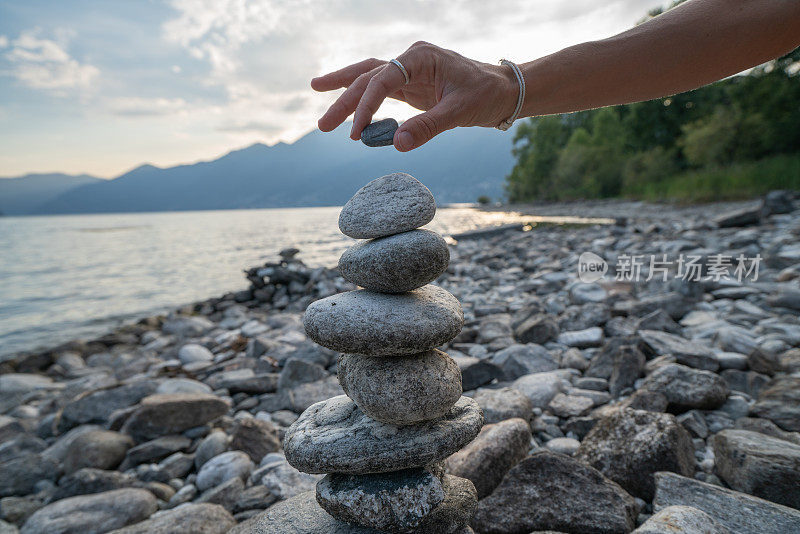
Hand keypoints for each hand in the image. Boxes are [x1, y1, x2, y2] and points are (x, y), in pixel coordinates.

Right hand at [311, 42, 518, 150]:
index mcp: (421, 56)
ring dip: (344, 95)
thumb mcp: (459, 113)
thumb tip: (396, 145)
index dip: (367, 106)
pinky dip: (362, 101)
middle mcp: (411, 59)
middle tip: (323, 126)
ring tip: (319, 106)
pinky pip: (380, 92)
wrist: (504, 92)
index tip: (357, 132)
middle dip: (344, 101)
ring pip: (369, 80)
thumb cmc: (486, 95)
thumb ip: (427, 127)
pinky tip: (345, 110)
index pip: (383, 79)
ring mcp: (409, 72)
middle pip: (368, 77)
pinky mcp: (411, 86)